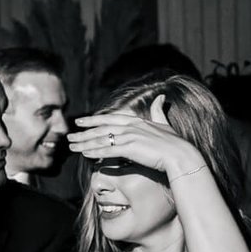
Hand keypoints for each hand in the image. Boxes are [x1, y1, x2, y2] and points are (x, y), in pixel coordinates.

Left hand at [65, 104, 205, 178]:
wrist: (180, 155)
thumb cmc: (174, 143)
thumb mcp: (165, 124)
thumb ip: (158, 110)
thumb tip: (161, 97)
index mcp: (136, 121)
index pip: (109, 118)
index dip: (93, 120)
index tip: (80, 121)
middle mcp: (130, 127)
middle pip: (101, 129)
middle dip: (83, 133)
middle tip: (69, 137)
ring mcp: (129, 137)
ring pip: (101, 139)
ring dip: (84, 143)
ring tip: (71, 147)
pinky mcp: (129, 148)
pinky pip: (107, 150)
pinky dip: (94, 151)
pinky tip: (84, 154)